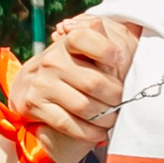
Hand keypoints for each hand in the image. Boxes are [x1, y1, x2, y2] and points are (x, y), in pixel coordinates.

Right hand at [4, 16, 138, 162]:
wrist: (28, 87)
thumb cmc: (67, 68)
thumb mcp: (81, 51)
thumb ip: (104, 42)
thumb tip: (135, 30)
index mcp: (66, 43)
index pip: (83, 37)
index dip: (105, 48)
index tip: (121, 60)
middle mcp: (51, 61)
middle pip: (93, 81)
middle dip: (115, 97)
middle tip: (124, 103)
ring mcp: (42, 84)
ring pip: (83, 106)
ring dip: (104, 118)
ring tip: (113, 119)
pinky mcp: (35, 106)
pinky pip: (67, 123)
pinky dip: (88, 132)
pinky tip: (99, 133)